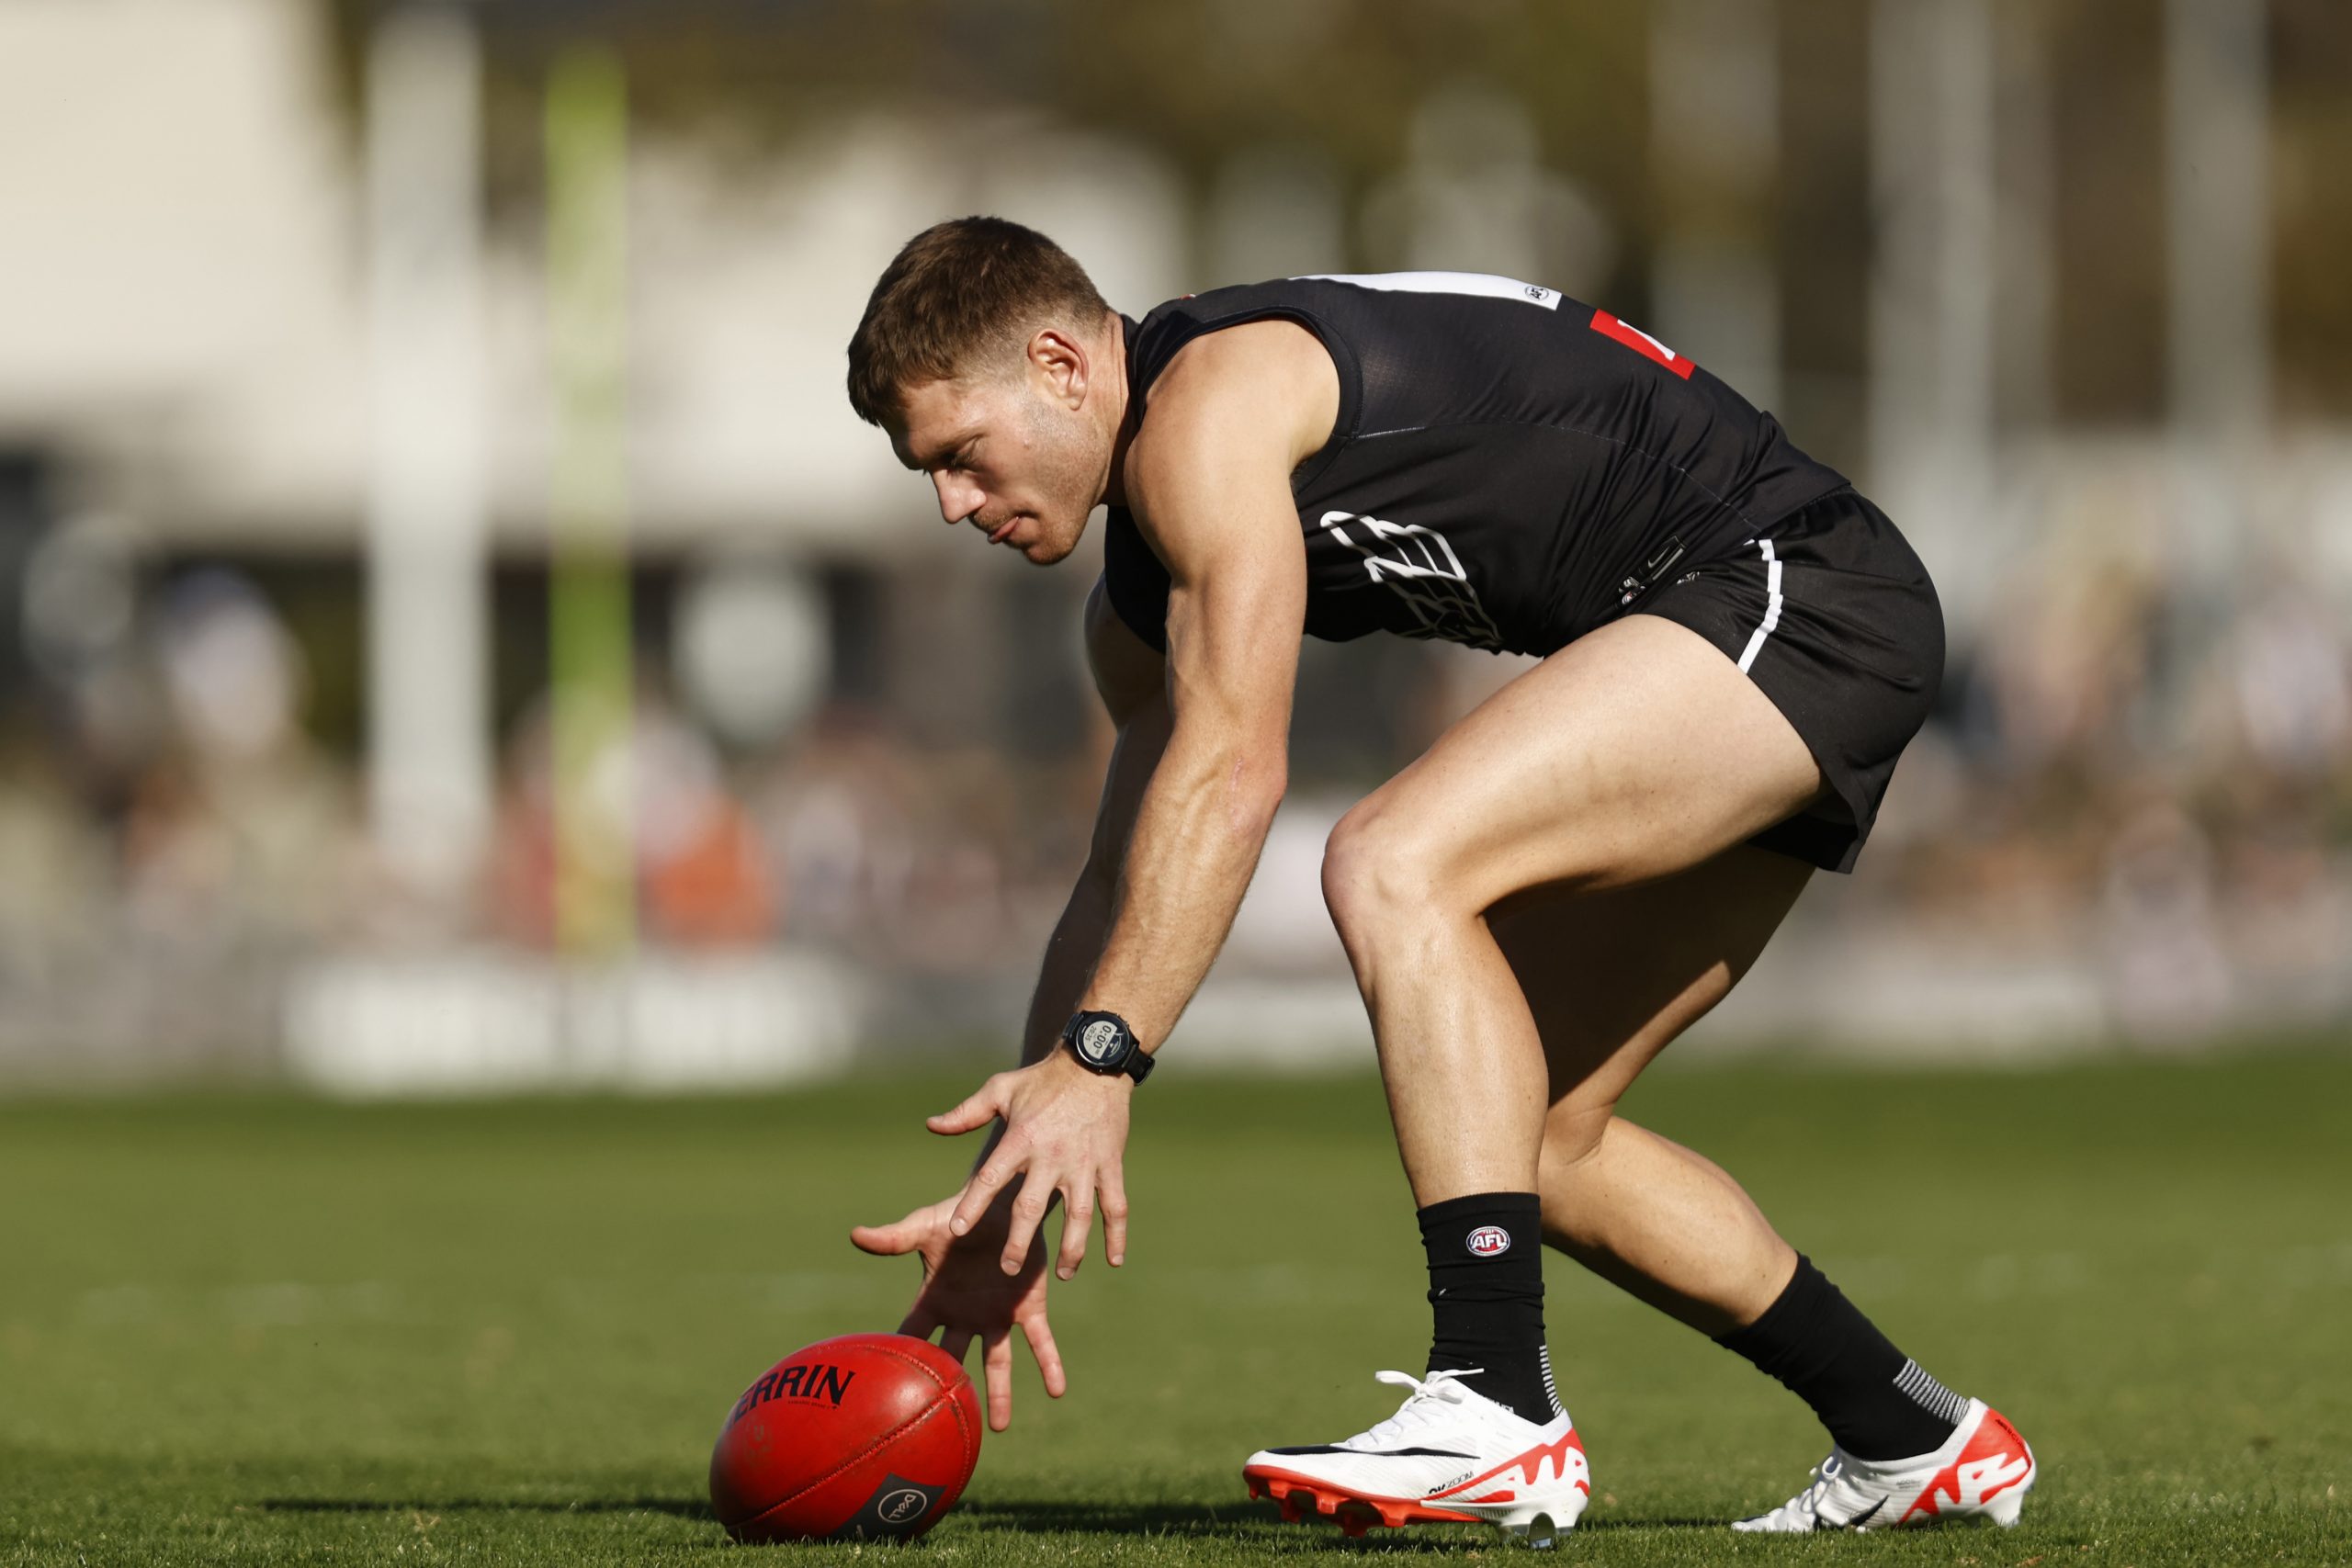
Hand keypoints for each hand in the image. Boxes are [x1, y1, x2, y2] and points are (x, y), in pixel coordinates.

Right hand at [850, 1191, 1065, 1430]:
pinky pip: (1040, 1341)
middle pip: (954, 1362)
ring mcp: (996, 1315)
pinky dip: (1049, 1364)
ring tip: (1000, 1428)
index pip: (914, 1336)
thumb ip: (894, 1238)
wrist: (1002, 1199)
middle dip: (948, 1392)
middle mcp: (964, 1316)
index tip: (889, 1396)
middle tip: (940, 1429)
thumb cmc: (958, 1213)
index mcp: (936, 1301)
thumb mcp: (924, 1226)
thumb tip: (855, 1235)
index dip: (903, 1362)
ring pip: (997, 1362)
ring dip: (999, 1394)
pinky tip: (1057, 1390)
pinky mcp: (1028, 1306)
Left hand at [930, 1052, 1132, 1279]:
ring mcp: (1084, 1163)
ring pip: (1080, 1216)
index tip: (957, 1230)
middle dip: (1019, 1241)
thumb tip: (931, 1126)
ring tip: (1065, 1274)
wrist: (1095, 1063)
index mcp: (1021, 1139)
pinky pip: (1115, 1205)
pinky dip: (1117, 1234)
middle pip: (1032, 1207)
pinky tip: (1114, 1260)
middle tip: (1008, 1269)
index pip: (991, 1178)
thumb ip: (966, 1113)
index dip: (972, 1205)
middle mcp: (1052, 1156)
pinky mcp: (1110, 1164)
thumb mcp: (1000, 1089)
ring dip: (1072, 1248)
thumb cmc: (1042, 1080)